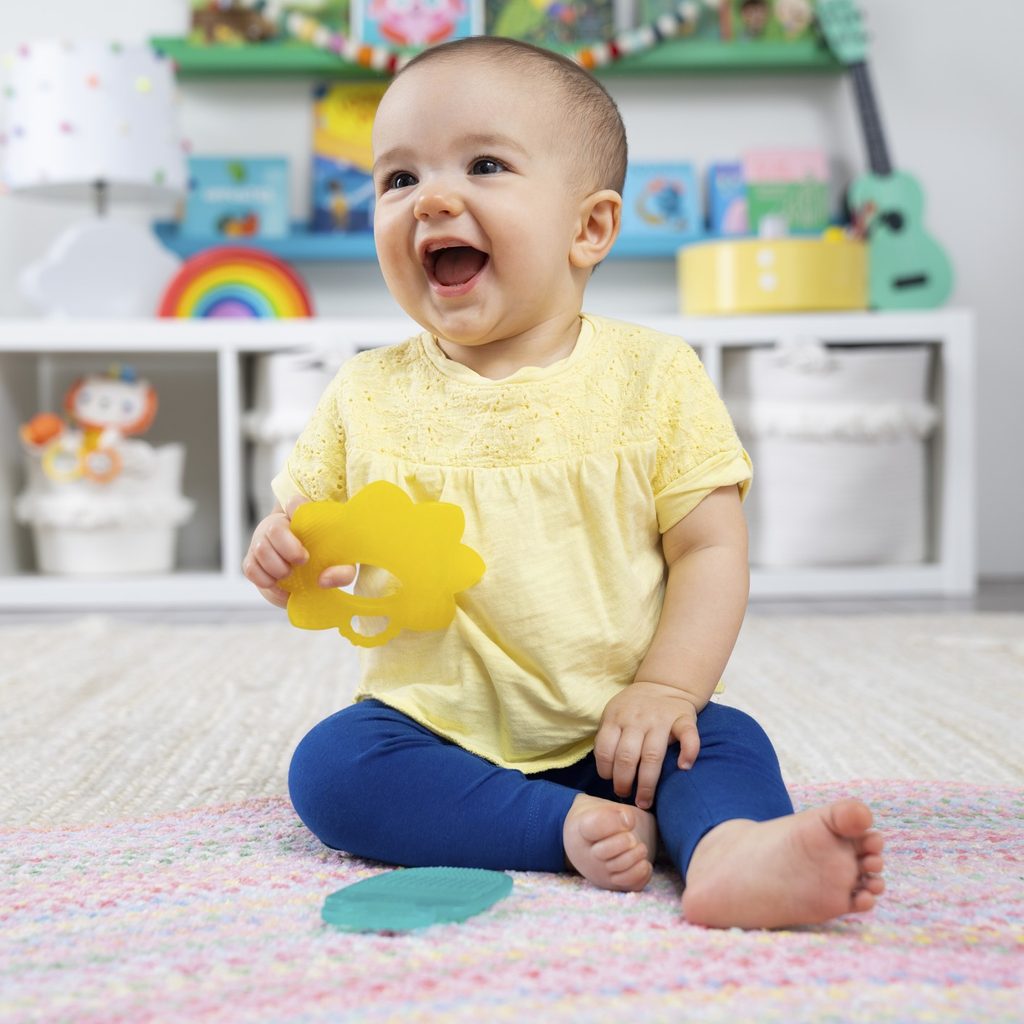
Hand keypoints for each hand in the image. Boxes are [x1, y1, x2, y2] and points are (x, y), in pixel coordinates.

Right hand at [242, 497, 355, 607]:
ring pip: (260, 549)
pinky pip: (250, 569)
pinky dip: (265, 581)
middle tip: (303, 561)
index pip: (295, 503)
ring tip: (291, 574)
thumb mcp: (341, 564)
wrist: (310, 573)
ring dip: (277, 568)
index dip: (296, 510)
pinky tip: (281, 586)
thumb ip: (342, 571)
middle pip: (274, 529)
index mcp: (302, 517)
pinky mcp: (253, 560)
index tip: (305, 526)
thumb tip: (325, 580)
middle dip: (289, 550)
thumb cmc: (326, 559)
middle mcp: (279, 524)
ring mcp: (263, 541)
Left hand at [594, 680, 700, 810]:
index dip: (605, 770)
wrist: (664, 685)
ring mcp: (661, 719)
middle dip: (624, 781)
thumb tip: (606, 769)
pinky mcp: (684, 718)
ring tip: (645, 800)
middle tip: (625, 795)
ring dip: (648, 782)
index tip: (610, 782)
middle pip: (627, 756)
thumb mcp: (613, 713)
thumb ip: (608, 735)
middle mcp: (637, 719)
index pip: (605, 749)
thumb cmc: (634, 708)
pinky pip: (688, 736)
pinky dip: (688, 751)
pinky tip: (683, 767)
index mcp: (616, 717)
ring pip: (652, 754)